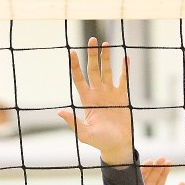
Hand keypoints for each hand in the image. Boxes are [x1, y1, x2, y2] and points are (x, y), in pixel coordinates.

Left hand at [58, 38, 133, 165]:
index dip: (76, 66)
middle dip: (92, 55)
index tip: (73, 52)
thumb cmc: (98, 141)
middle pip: (93, 70)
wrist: (116, 145)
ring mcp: (110, 94)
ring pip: (107, 71)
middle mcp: (97, 94)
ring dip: (107, 58)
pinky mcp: (122, 97)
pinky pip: (123, 79)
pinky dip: (125, 69)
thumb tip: (59, 112)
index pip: (79, 79)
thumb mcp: (83, 133)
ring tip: (106, 44)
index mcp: (86, 100)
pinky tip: (125, 57)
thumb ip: (73, 122)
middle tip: (92, 39)